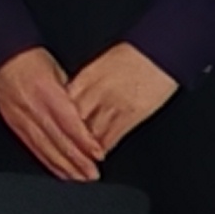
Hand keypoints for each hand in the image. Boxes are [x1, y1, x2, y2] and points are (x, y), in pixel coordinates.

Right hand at [0, 47, 105, 180]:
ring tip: (78, 178)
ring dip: (63, 166)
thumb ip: (70, 95)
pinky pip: (32, 147)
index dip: (84, 141)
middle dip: (77, 160)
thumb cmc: (30, 58)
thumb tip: (85, 116)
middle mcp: (32, 107)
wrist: (1, 55)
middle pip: (58, 140)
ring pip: (45, 148)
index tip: (98, 154)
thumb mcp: (57, 70)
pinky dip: (47, 161)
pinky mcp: (13, 124)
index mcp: (46, 91)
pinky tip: (57, 169)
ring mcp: (20, 118)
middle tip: (92, 174)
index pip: (69, 122)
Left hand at [67, 43, 177, 160]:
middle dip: (67, 135)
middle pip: (74, 119)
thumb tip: (74, 95)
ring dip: (83, 148)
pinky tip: (98, 155)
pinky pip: (110, 138)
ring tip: (78, 159)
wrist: (160, 54)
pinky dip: (102, 149)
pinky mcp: (130, 116)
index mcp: (89, 76)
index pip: (65, 101)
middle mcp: (97, 92)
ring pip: (90, 133)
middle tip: (62, 148)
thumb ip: (87, 81)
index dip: (58, 115)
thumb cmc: (135, 55)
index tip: (54, 126)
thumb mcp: (102, 62)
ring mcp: (113, 105)